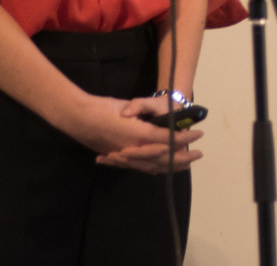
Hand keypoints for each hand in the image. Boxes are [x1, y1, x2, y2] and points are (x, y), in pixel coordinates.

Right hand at [60, 94, 203, 173]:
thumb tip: (158, 121)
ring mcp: (125, 157)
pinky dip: (153, 169)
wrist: (78, 118)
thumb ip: (142, 112)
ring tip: (186, 165)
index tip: (198, 135)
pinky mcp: (118, 159)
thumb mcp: (127, 106)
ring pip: (152, 165)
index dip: (184, 138)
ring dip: (171, 166)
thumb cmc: (104, 108)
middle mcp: (134, 149)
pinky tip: (160, 169)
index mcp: (139, 135)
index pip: (168, 139)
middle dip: (183, 157)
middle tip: (198, 155)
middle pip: (164, 157)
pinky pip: (139, 168)